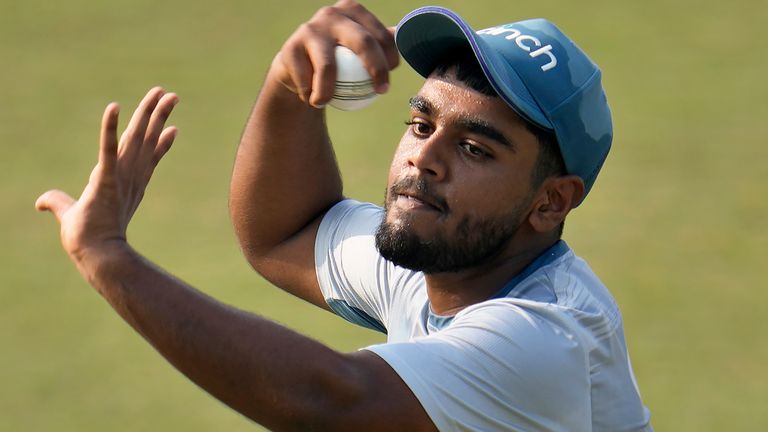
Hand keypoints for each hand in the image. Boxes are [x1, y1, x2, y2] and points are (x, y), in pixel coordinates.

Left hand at [36, 87, 177, 263]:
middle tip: (173, 95)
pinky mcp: (105, 180)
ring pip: (137, 138)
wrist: (95, 255)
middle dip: (160, 115)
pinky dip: (110, 128)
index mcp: (128, 184)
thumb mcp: (71, 213)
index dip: (161, 142)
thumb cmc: (87, 239)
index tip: (173, 128)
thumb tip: (40, 202)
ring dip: (149, 113)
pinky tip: (114, 108)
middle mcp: (131, 177)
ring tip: (161, 93)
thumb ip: (57, 202)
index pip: (149, 158)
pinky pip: (108, 149)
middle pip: (147, 139)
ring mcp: (121, 177)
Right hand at [271, 0, 398, 107]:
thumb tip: (402, 36)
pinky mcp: (291, 48)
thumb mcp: (358, 46)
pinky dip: (311, 94)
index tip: (387, 82)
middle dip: (377, 70)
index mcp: (352, 10)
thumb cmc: (336, 58)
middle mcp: (331, 14)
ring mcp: (310, 29)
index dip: (390, 59)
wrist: (296, 66)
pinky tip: (312, 99)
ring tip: (327, 102)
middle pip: (363, 43)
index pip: (380, 34)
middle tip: (380, 92)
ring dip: (329, 92)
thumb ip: (379, 41)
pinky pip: (307, 80)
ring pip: (328, 66)